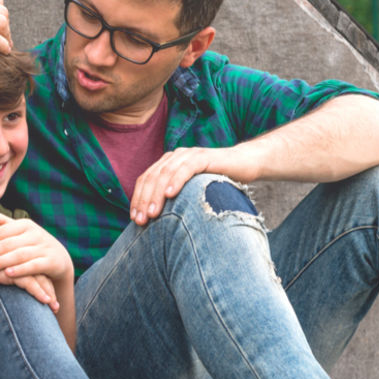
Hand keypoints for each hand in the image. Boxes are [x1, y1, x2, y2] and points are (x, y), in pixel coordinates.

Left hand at [0, 213, 73, 282]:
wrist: (60, 258)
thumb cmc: (33, 245)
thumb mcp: (20, 233)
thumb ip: (2, 225)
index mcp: (25, 225)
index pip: (1, 232)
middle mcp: (35, 234)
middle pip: (7, 243)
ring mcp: (44, 247)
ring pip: (19, 254)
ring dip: (1, 261)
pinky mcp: (51, 261)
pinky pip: (34, 265)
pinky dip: (21, 269)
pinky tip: (7, 274)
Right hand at [0, 261, 59, 312]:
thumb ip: (6, 276)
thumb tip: (13, 286)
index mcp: (18, 256)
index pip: (37, 269)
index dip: (46, 283)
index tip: (52, 298)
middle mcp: (20, 257)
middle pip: (42, 273)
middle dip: (51, 291)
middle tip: (57, 307)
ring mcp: (16, 263)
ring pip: (39, 278)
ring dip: (49, 294)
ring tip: (55, 308)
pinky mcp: (10, 270)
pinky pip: (29, 282)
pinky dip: (39, 292)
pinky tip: (46, 301)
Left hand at [129, 146, 255, 225]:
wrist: (244, 165)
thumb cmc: (218, 182)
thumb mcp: (191, 193)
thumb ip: (175, 200)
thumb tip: (156, 222)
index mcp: (167, 164)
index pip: (145, 180)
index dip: (137, 199)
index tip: (134, 220)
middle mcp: (174, 157)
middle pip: (152, 177)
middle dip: (144, 200)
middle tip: (141, 221)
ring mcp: (188, 155)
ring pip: (165, 173)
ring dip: (156, 194)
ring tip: (152, 214)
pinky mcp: (204, 157)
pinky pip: (186, 168)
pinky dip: (176, 180)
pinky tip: (170, 195)